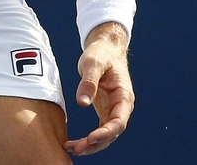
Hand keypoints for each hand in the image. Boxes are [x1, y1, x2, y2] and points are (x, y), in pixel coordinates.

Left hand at [63, 23, 134, 155]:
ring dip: (91, 145)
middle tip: (77, 149)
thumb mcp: (93, 63)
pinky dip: (88, 140)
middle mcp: (121, 105)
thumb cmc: (101, 53)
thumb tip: (82, 103)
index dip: (106, 133)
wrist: (105, 48)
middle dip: (96, 144)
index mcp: (123, 95)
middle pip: (112, 132)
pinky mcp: (105, 111)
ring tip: (72, 148)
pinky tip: (73, 143)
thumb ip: (89, 82)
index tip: (90, 138)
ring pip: (106, 136)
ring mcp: (113, 110)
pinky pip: (99, 131)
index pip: (119, 121)